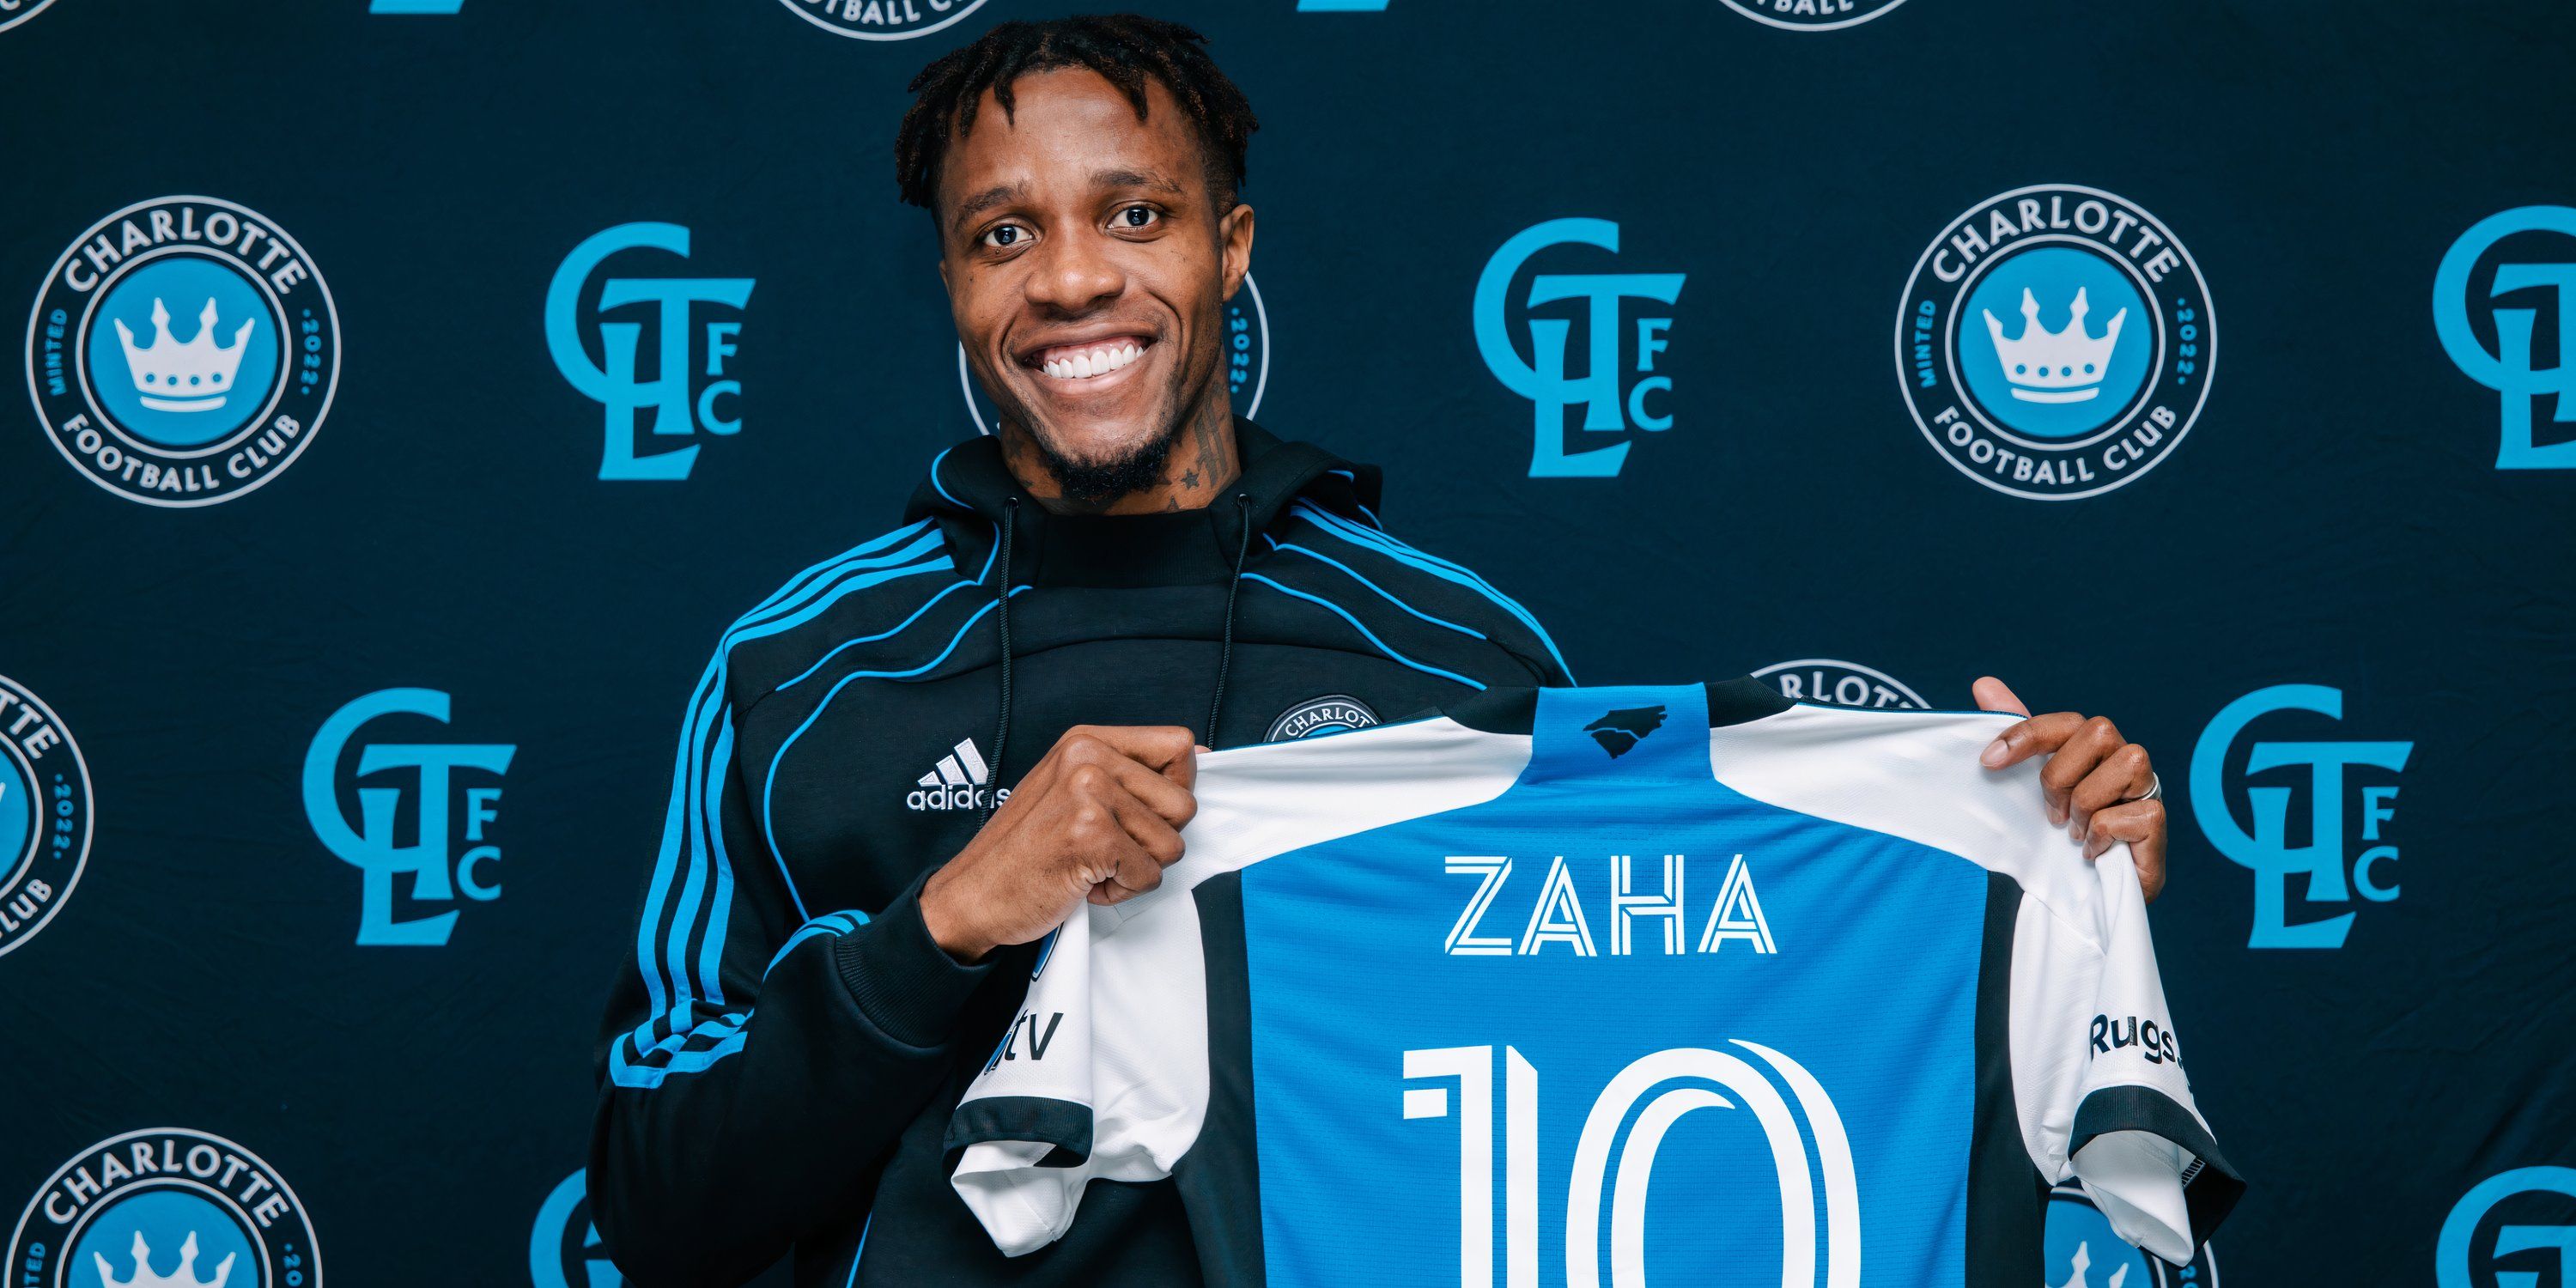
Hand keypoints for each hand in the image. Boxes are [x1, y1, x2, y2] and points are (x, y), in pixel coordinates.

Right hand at [918, 725, 1199, 961]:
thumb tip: (1203, 754)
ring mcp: (1088, 794)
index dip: (1177, 787)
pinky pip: (1149, 875)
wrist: (973, 895)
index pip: (1179, 746)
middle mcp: (1087, 757)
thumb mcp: (1073, 790)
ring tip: (1090, 864)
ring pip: (1171, 844)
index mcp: (1086, 740)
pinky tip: (1083, 882)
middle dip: (1154, 839)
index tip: (1143, 813)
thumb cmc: (1024, 851)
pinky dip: (1121, 892)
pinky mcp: (1090, 836)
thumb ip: (1131, 771)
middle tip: (1105, 847)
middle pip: (1183, 803)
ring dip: (1136, 869)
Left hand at [1971, 677, 2167, 901]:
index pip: (2065, 721)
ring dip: (2085, 807)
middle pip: (2100, 730)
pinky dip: (2101, 837)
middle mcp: (2123, 760)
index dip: (2026, 734)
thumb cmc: (2057, 834)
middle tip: (2051, 814)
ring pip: (2124, 764)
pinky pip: (2130, 814)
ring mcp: (2145, 789)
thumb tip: (1984, 685)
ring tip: (2076, 833)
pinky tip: (2093, 853)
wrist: (2082, 897)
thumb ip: (2014, 733)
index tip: (1988, 762)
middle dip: (2061, 774)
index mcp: (2091, 749)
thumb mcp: (2026, 784)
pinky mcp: (2156, 822)